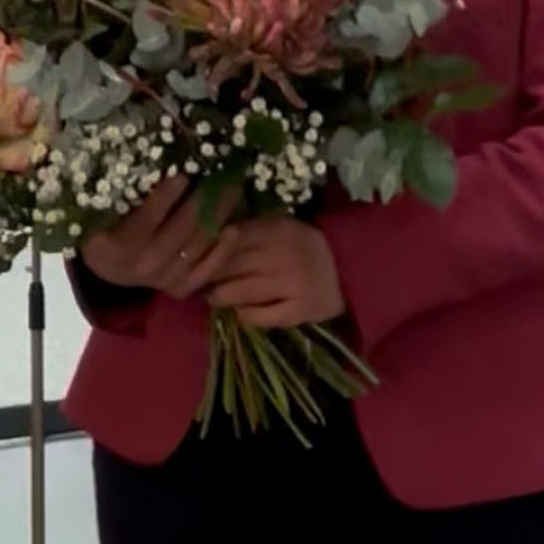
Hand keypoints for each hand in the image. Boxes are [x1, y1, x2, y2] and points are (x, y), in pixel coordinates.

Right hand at [80, 177, 234, 298]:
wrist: (110, 265)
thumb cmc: (108, 223)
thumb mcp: (106, 208)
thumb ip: (125, 188)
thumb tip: (156, 154)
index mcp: (118, 244)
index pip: (146, 218)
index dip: (166, 196)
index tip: (183, 173)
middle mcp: (142, 264)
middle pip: (180, 229)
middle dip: (204, 199)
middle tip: (224, 173)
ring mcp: (163, 279)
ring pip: (197, 245)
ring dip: (219, 216)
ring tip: (233, 191)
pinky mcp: (180, 288)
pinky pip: (207, 269)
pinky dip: (222, 250)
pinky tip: (234, 228)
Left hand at [204, 216, 344, 327]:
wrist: (350, 270)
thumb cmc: (304, 246)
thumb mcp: (279, 226)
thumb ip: (248, 229)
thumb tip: (205, 236)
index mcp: (275, 229)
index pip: (228, 239)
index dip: (206, 249)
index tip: (193, 256)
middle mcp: (281, 255)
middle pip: (228, 267)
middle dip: (208, 275)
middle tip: (198, 280)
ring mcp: (291, 285)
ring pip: (237, 293)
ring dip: (219, 296)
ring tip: (214, 296)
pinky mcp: (299, 311)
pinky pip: (257, 317)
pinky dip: (244, 315)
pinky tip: (241, 311)